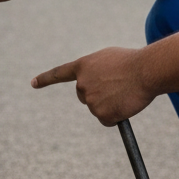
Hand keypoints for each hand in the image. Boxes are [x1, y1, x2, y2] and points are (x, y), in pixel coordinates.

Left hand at [31, 47, 155, 125]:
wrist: (146, 71)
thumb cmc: (132, 61)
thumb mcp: (108, 58)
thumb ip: (96, 69)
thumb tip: (97, 84)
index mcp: (83, 66)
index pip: (59, 74)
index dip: (45, 79)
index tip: (33, 83)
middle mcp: (82, 84)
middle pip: (84, 96)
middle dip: (97, 95)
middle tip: (116, 87)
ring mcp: (90, 100)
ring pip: (98, 108)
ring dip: (111, 104)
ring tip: (125, 92)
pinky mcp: (101, 114)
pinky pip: (107, 120)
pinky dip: (117, 116)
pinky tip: (126, 104)